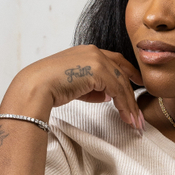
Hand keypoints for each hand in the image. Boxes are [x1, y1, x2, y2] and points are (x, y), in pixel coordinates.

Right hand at [0, 45, 144, 131]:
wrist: (36, 86)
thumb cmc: (49, 88)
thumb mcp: (75, 85)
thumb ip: (92, 88)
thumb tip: (107, 96)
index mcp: (87, 52)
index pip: (114, 61)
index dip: (129, 73)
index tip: (139, 84)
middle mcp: (94, 51)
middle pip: (122, 72)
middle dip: (132, 94)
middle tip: (139, 112)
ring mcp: (97, 58)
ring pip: (122, 83)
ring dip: (130, 105)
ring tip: (134, 122)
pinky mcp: (98, 70)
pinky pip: (118, 90)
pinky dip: (124, 106)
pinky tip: (127, 118)